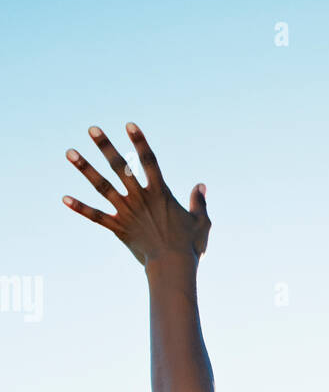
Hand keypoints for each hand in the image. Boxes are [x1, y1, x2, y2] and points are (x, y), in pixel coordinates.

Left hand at [62, 123, 209, 266]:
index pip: (149, 160)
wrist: (172, 267)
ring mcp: (126, 212)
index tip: (129, 124)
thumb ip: (199, 202)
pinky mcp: (118, 228)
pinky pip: (96, 216)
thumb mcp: (201, 222)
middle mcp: (140, 198)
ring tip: (70, 152)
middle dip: (105, 146)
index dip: (139, 141)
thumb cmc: (189, 246)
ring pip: (102, 185)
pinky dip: (81, 207)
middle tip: (92, 128)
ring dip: (85, 168)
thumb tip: (201, 186)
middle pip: (120, 166)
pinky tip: (64, 198)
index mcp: (160, 192)